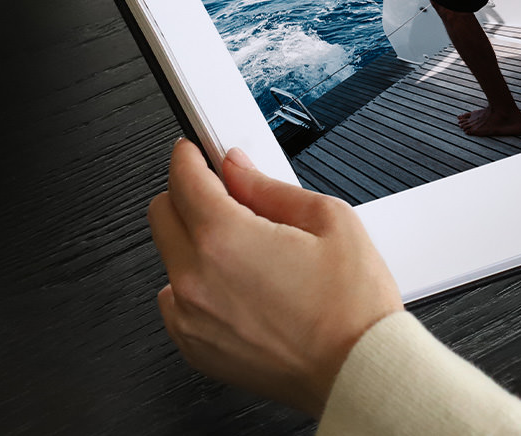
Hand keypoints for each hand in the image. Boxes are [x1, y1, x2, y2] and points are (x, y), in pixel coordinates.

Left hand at [148, 141, 403, 416]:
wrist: (358, 371)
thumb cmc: (351, 305)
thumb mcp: (327, 218)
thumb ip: (270, 187)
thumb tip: (239, 168)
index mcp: (225, 239)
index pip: (183, 178)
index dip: (189, 155)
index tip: (194, 150)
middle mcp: (197, 279)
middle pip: (162, 212)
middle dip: (188, 193)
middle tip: (222, 193)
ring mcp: (191, 318)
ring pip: (169, 257)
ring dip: (193, 241)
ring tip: (243, 247)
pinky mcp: (196, 348)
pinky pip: (176, 300)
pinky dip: (196, 283)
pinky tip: (238, 283)